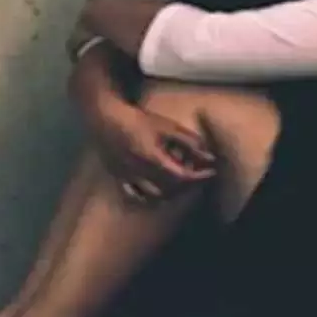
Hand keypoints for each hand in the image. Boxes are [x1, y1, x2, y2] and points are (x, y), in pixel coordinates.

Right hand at [89, 101, 216, 203]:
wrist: (106, 119)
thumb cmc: (138, 120)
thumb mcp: (167, 127)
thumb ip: (189, 142)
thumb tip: (210, 157)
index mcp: (155, 160)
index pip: (183, 177)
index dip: (200, 176)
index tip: (211, 172)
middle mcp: (141, 174)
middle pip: (171, 189)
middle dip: (188, 184)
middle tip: (197, 174)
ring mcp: (128, 178)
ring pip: (153, 197)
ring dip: (169, 194)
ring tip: (178, 184)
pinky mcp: (118, 178)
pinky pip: (134, 196)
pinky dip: (147, 198)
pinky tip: (155, 191)